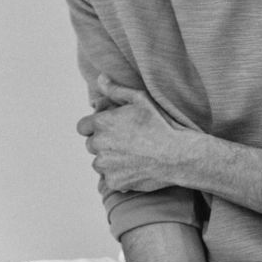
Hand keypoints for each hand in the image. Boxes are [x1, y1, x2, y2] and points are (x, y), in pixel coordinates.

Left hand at [77, 77, 185, 192]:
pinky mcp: (114, 181)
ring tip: (132, 156)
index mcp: (102, 123)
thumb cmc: (161, 124)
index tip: (110, 129)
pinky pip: (110, 179)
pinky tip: (136, 169)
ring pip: (99, 163)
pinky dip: (119, 176)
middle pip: (91, 145)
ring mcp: (105, 165)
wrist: (178, 155)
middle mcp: (99, 144)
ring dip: (110, 160)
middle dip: (104, 144)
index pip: (83, 127)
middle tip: (127, 142)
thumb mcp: (141, 100)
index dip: (95, 127)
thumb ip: (116, 90)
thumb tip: (100, 79)